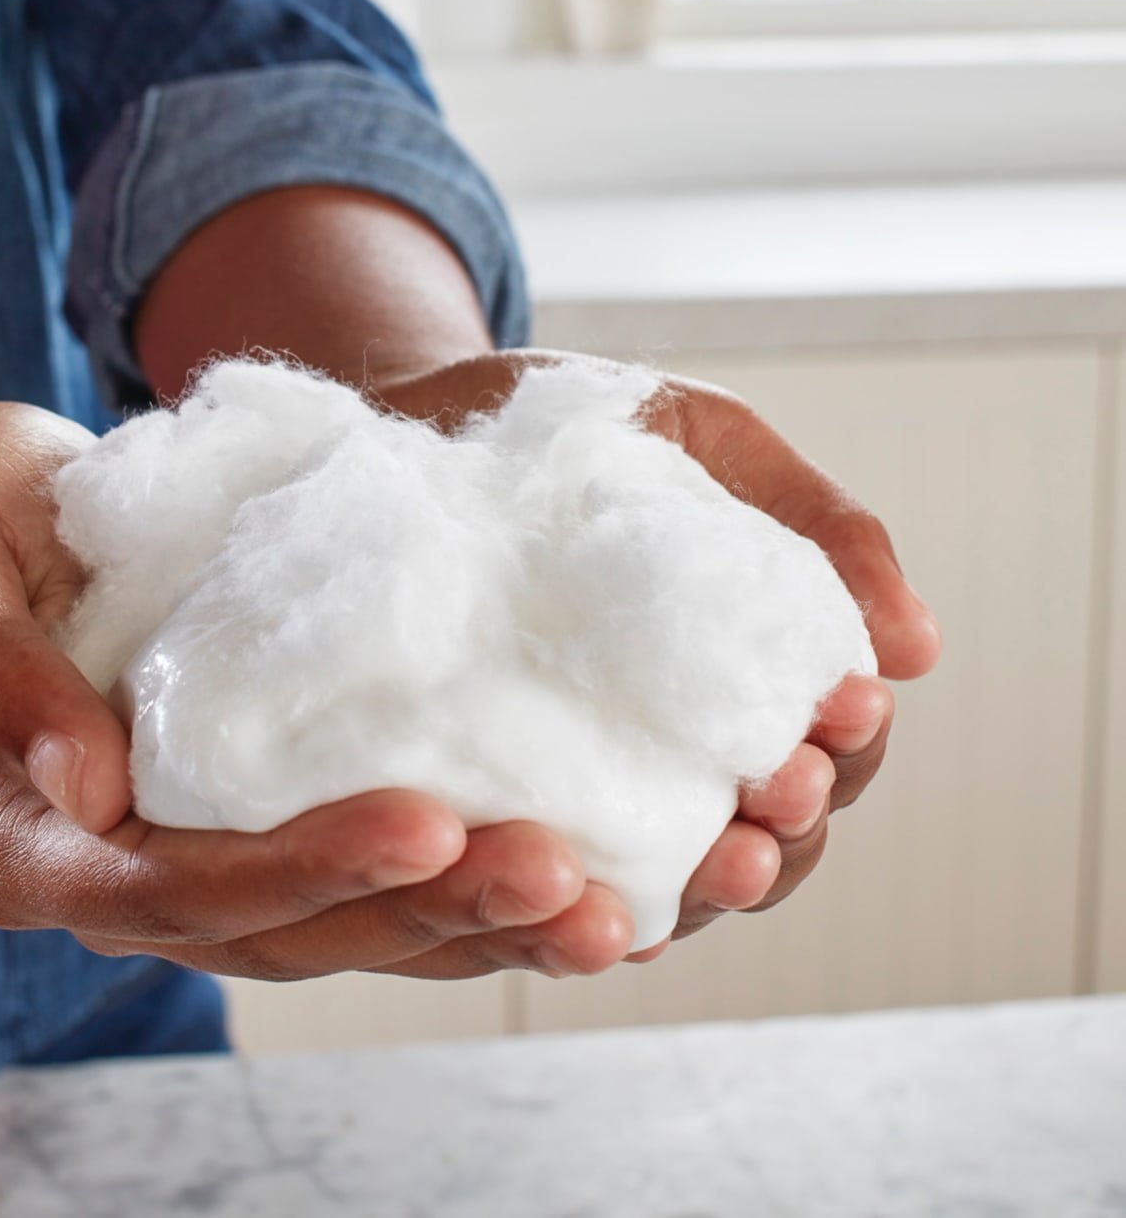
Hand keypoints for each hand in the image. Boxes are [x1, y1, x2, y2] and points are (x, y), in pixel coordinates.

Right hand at [0, 401, 626, 982]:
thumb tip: (85, 784)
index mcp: (30, 842)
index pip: (173, 885)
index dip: (302, 867)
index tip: (429, 824)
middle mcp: (122, 878)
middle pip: (290, 931)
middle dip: (432, 911)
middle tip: (571, 880)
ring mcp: (197, 859)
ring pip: (347, 925)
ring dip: (476, 920)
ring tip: (611, 902)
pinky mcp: (259, 815)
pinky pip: (367, 869)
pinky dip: (465, 878)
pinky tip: (578, 866)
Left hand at [372, 350, 941, 971]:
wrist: (412, 425)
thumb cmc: (569, 431)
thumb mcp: (703, 442)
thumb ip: (816, 525)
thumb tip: (919, 649)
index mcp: (737, 676)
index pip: (827, 751)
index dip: (847, 747)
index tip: (845, 708)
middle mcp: (668, 751)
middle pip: (767, 836)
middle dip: (791, 826)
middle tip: (783, 787)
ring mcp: (582, 788)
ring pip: (675, 881)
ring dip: (714, 884)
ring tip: (721, 856)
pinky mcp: (491, 808)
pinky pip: (549, 884)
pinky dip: (587, 905)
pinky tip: (595, 899)